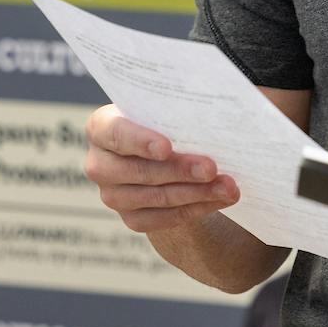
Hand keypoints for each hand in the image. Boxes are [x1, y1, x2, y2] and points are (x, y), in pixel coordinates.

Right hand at [82, 105, 238, 233]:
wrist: (159, 153)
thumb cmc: (163, 121)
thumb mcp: (163, 108)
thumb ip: (175, 109)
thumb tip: (218, 108)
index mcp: (101, 128)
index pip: (116, 134)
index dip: (140, 141)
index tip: (167, 147)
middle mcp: (99, 164)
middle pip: (140, 171)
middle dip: (180, 170)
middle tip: (211, 168)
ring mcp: (113, 196)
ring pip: (157, 198)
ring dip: (197, 193)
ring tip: (227, 186)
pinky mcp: (132, 219)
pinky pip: (166, 218)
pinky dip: (196, 208)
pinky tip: (219, 199)